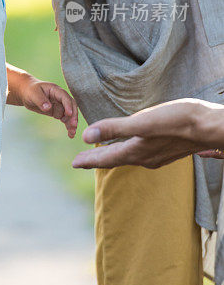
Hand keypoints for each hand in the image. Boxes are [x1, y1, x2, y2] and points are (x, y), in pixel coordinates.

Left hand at [19, 77, 78, 137]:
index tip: (69, 114)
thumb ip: (40, 100)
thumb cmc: (30, 91)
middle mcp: (60, 97)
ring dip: (72, 123)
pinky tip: (70, 134)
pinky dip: (68, 125)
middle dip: (73, 115)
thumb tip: (48, 107)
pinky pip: (65, 119)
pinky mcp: (58, 111)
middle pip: (71, 106)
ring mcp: (60, 105)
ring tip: (72, 133)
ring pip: (69, 114)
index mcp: (55, 90)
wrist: (27, 93)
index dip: (68, 105)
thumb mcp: (33, 94)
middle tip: (73, 125)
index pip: (64, 97)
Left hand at [72, 99, 223, 169]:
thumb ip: (114, 128)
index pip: (106, 158)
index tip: (74, 163)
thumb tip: (86, 137)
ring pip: (129, 157)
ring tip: (103, 154)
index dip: (88, 160)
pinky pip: (142, 154)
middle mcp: (146, 158)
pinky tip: (134, 148)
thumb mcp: (143, 121)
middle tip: (81, 161)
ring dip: (113, 156)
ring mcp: (158, 156)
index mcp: (136, 151)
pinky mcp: (168, 149)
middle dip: (97, 160)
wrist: (212, 127)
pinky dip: (129, 151)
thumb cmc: (179, 121)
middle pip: (115, 159)